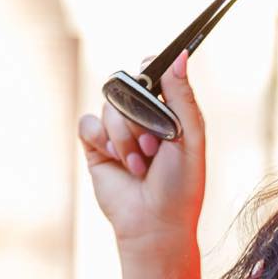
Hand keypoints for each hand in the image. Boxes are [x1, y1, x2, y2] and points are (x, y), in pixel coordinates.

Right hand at [77, 50, 205, 245]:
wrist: (154, 222)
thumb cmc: (180, 184)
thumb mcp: (189, 137)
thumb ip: (182, 97)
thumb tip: (179, 56)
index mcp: (168, 110)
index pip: (153, 71)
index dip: (149, 69)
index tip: (150, 79)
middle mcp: (141, 116)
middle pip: (126, 86)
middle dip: (139, 116)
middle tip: (154, 145)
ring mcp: (117, 130)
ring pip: (108, 106)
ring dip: (125, 136)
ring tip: (140, 163)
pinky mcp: (96, 146)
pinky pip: (88, 124)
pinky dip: (103, 140)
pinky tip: (118, 161)